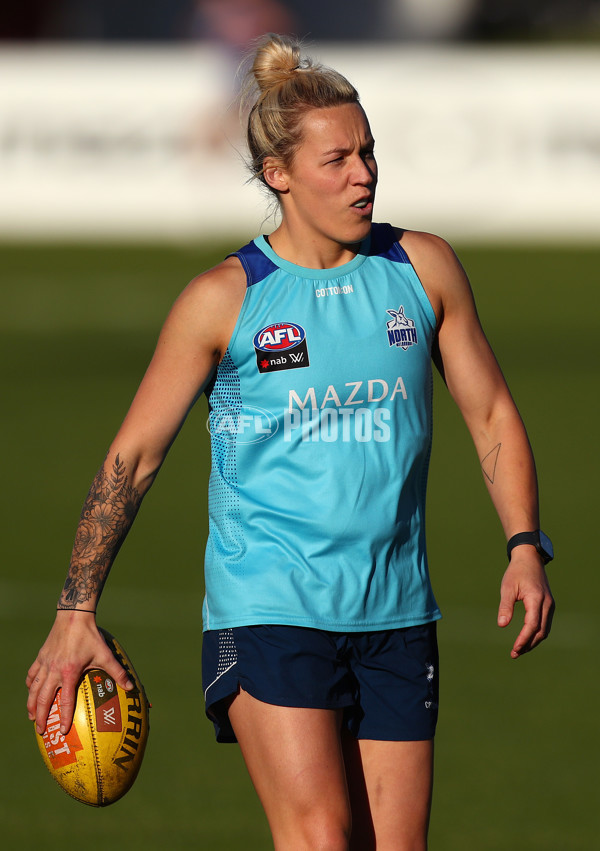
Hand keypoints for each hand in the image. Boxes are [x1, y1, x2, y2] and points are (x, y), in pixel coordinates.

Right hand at [26, 611, 133, 734]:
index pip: (65, 701)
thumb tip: (131, 687)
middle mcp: (54, 670)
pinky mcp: (41, 657)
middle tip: (41, 730)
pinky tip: (31, 691)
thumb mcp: (105, 654)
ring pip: (33, 689)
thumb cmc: (90, 636)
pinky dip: (30, 685)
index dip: (63, 717)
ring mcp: (45, 664)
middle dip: (41, 717)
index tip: (62, 731)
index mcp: (70, 672)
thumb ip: (117, 672)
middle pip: (43, 699)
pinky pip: (32, 675)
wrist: (74, 616)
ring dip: (31, 705)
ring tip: (31, 717)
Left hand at [497, 549, 554, 657]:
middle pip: (541, 631)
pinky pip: (545, 623)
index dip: (524, 639)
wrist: (530, 559)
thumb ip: (505, 606)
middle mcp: (547, 604)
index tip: (514, 649)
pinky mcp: (549, 605)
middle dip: (528, 644)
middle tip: (514, 653)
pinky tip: (526, 638)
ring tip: (519, 649)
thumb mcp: (507, 587)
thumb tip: (502, 625)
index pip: (532, 625)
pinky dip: (537, 633)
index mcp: (536, 599)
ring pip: (545, 629)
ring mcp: (550, 605)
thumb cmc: (516, 572)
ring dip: (533, 641)